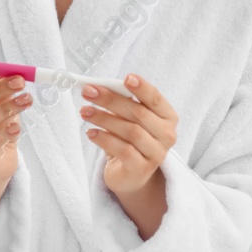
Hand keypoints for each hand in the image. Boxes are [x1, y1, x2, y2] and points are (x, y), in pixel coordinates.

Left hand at [80, 74, 178, 195]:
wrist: (130, 173)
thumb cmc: (128, 139)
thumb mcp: (126, 118)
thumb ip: (119, 102)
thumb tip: (95, 87)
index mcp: (167, 116)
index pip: (155, 99)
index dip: (142, 88)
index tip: (126, 78)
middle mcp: (166, 134)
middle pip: (138, 113)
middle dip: (111, 100)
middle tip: (88, 92)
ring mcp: (156, 154)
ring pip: (131, 131)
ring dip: (104, 119)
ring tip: (85, 112)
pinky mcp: (142, 169)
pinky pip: (123, 150)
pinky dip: (105, 139)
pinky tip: (91, 133)